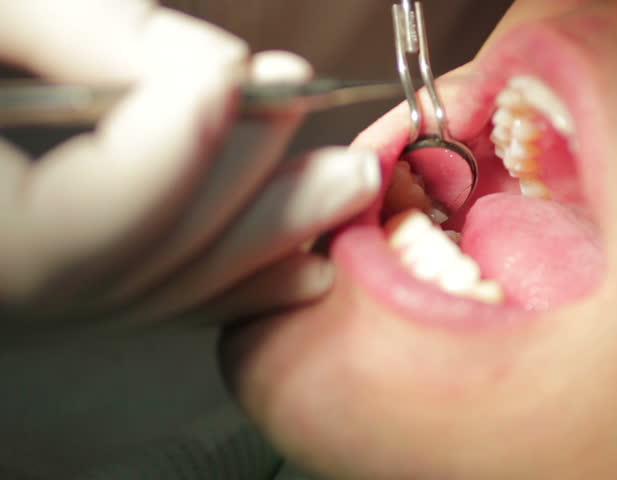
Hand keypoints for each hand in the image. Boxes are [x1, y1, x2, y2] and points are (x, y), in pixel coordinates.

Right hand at [0, 0, 379, 334]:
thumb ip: (90, 32)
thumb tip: (222, 73)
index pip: (77, 228)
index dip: (171, 154)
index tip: (237, 76)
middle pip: (139, 263)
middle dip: (244, 186)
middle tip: (317, 116)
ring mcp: (24, 297)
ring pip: (158, 292)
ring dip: (264, 236)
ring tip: (345, 183)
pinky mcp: (57, 284)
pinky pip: (152, 302)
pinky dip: (233, 285)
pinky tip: (304, 271)